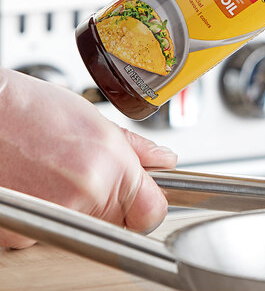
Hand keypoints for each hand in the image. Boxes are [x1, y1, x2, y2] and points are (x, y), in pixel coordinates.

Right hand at [0, 69, 176, 248]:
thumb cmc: (30, 109)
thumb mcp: (94, 119)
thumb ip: (136, 147)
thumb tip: (163, 160)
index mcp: (110, 167)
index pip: (152, 212)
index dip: (150, 201)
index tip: (145, 193)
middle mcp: (85, 196)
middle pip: (121, 220)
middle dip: (115, 200)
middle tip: (92, 171)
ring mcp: (52, 217)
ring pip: (86, 225)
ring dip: (81, 206)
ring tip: (60, 171)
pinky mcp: (23, 232)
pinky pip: (52, 229)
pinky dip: (51, 210)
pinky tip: (41, 181)